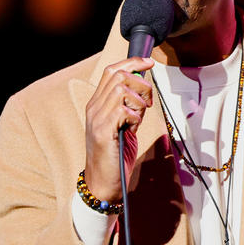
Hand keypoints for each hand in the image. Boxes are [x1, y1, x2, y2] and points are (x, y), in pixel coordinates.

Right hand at [83, 57, 154, 201]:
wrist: (103, 183)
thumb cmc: (115, 156)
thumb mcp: (124, 125)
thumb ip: (130, 107)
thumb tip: (144, 88)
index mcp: (98, 104)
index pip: (111, 71)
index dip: (132, 62)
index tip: (149, 62)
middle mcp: (94, 108)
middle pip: (118, 76)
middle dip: (141, 84)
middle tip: (148, 102)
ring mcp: (97, 119)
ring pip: (121, 91)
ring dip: (138, 102)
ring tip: (138, 119)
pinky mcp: (104, 132)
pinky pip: (123, 111)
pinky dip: (135, 117)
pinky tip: (133, 128)